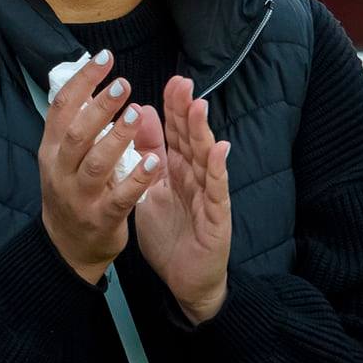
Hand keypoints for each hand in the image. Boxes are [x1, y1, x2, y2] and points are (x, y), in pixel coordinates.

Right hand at [37, 51, 166, 284]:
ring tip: (137, 114)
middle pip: (77, 133)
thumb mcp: (63, 157)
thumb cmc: (71, 191)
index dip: (83, 81)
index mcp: (52, 149)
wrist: (66, 247)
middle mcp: (61, 171)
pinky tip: (154, 160)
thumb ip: (76, 123)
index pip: (62, 108)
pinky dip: (137, 178)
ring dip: (118, 137)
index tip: (105, 58)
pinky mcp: (101, 219)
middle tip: (123, 84)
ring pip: (97, 164)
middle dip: (99, 107)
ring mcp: (80, 196)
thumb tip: (93, 80)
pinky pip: (120, 197)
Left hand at [134, 76, 231, 324]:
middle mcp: (196, 178)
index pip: (176, 134)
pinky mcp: (216, 219)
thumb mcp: (152, 190)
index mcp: (178, 171)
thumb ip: (148, 156)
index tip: (171, 82)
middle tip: (182, 82)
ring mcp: (208, 197)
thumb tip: (142, 115)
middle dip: (186, 111)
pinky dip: (217, 171)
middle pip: (192, 139)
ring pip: (206, 160)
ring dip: (202, 133)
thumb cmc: (170, 235)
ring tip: (198, 107)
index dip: (174, 109)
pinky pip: (216, 192)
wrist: (186, 280)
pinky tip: (220, 151)